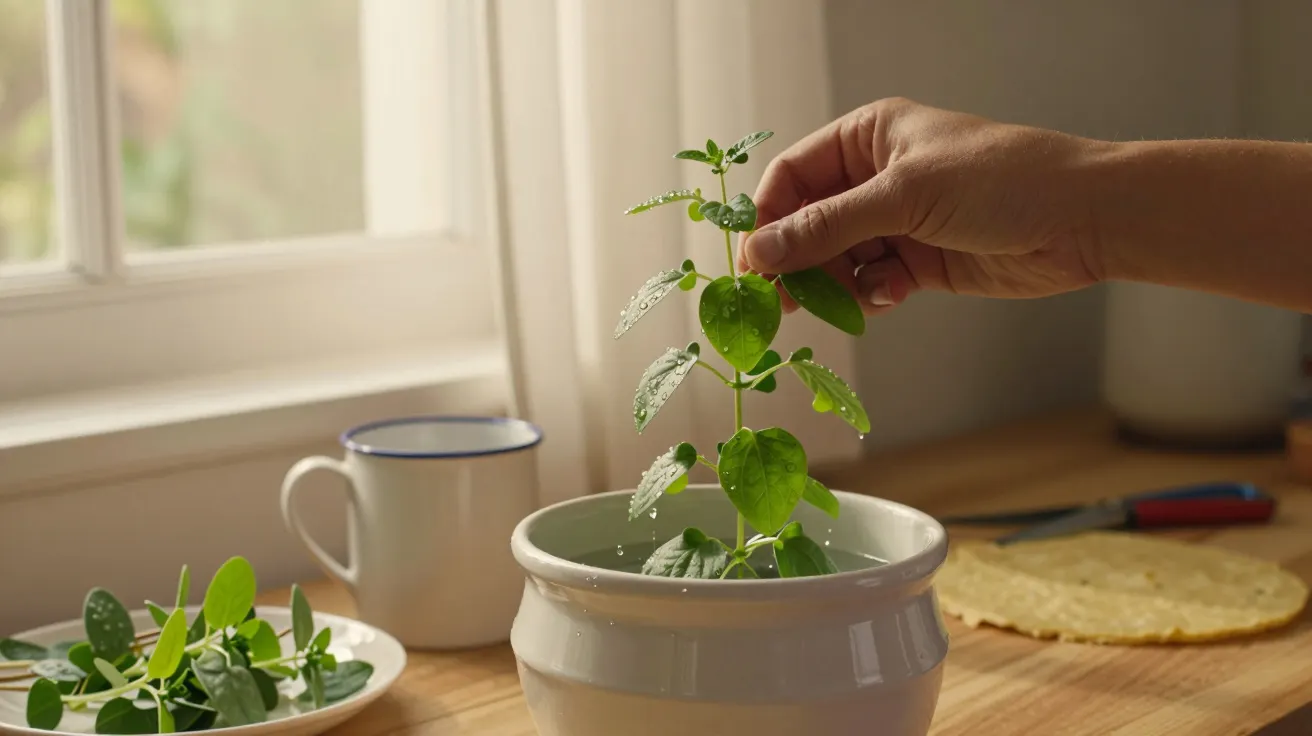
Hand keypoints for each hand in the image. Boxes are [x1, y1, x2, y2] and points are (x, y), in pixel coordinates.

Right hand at [739, 98, 1107, 314]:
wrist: (1082, 220)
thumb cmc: (1002, 180)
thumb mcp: (905, 196)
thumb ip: (827, 227)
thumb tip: (761, 252)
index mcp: (869, 137)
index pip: (793, 176)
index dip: (768, 218)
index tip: (753, 263)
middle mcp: (878, 177)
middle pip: (809, 223)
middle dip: (797, 260)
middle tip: (783, 300)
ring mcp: (899, 222)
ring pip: (837, 259)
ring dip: (835, 284)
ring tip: (843, 303)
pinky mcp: (920, 262)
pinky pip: (871, 283)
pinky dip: (871, 295)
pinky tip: (892, 295)